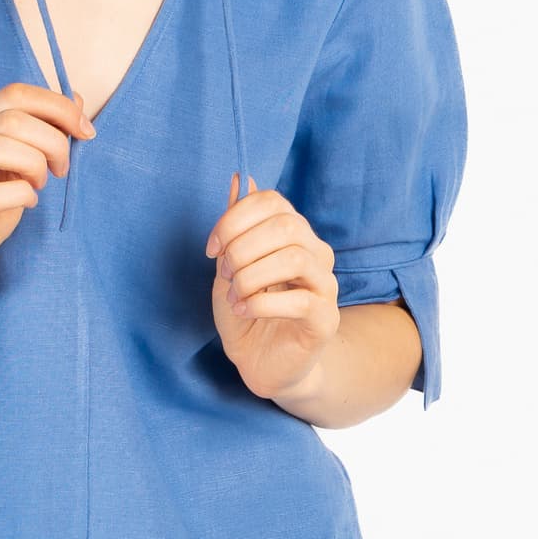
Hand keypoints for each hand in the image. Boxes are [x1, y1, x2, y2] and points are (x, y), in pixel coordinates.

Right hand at [0, 81, 95, 304]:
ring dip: (34, 164)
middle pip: (9, 117)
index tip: (83, 131)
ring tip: (41, 184)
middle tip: (61, 168)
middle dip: (52, 139)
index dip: (57, 107)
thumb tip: (76, 101)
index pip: (14, 94)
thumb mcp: (11, 169)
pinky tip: (28, 203)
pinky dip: (20, 195)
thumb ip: (37, 135)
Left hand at [206, 174, 340, 400]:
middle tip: (224, 274)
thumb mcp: (231, 263)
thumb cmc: (245, 310)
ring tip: (234, 294)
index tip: (211, 249)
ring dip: (251, 276)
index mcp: (295, 234)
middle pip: (286, 226)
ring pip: (294, 258)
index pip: (272, 202)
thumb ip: (236, 224)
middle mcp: (317, 253)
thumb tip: (240, 176)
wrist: (258, 361)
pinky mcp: (326, 319)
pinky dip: (260, 303)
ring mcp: (326, 286)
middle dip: (242, 248)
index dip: (234, 219)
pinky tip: (244, 311)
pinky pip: (299, 300)